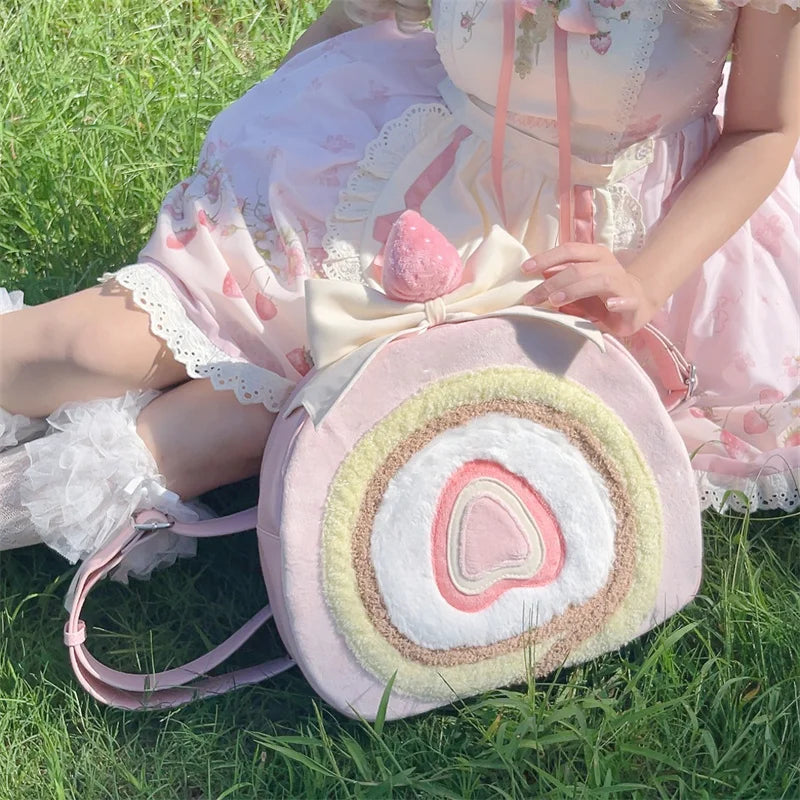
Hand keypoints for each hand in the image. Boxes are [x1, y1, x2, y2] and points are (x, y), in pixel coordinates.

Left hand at [521, 243, 657, 336]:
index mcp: (594, 256)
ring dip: (574, 290)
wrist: (639, 301)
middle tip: (530, 297)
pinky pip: (626, 300)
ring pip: (598, 280)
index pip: (568, 250)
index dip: (546, 257)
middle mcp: (607, 265)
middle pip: (577, 268)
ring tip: (555, 301)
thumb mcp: (578, 285)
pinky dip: (618, 302)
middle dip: (551, 283)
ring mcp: (621, 282)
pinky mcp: (634, 301)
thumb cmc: (603, 293)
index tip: (524, 269)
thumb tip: (532, 281)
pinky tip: (609, 306)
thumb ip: (560, 282)